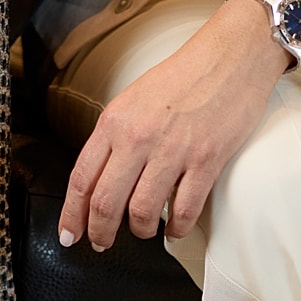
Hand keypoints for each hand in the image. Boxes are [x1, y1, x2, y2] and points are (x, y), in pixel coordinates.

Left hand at [60, 0, 289, 249]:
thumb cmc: (184, 76)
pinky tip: (174, 229)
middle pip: (106, 202)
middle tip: (101, 243)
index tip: (70, 233)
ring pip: (142, 212)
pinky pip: (183, 210)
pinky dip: (176, 229)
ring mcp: (173, 151)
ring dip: (140, 231)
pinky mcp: (206, 160)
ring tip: (143, 231)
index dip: (72, 214)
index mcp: (115, 121)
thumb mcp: (134, 98)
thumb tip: (103, 176)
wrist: (231, 57)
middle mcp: (138, 138)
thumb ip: (116, 136)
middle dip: (100, 233)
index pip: (82, 178)